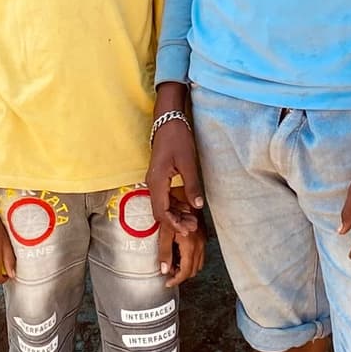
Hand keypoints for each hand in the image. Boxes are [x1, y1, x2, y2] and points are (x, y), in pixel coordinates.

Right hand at [145, 82, 204, 270]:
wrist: (167, 120)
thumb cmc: (177, 138)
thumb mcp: (187, 162)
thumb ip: (192, 185)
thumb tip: (198, 206)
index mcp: (157, 182)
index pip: (161, 211)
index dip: (173, 224)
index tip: (187, 230)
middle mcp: (152, 183)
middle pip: (160, 211)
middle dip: (176, 222)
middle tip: (194, 227)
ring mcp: (154, 181)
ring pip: (162, 205)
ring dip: (177, 214)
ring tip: (194, 220)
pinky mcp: (159, 177)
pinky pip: (165, 197)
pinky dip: (175, 205)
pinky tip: (189, 207)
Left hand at [157, 188, 205, 286]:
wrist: (187, 194)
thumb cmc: (175, 211)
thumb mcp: (165, 231)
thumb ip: (164, 252)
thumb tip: (164, 270)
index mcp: (191, 245)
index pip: (186, 271)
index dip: (176, 280)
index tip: (167, 282)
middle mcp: (200, 244)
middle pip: (194, 269)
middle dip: (181, 274)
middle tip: (168, 272)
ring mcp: (203, 239)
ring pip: (198, 263)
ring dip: (187, 266)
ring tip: (173, 262)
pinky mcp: (203, 234)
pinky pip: (200, 253)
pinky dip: (191, 258)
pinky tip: (180, 251)